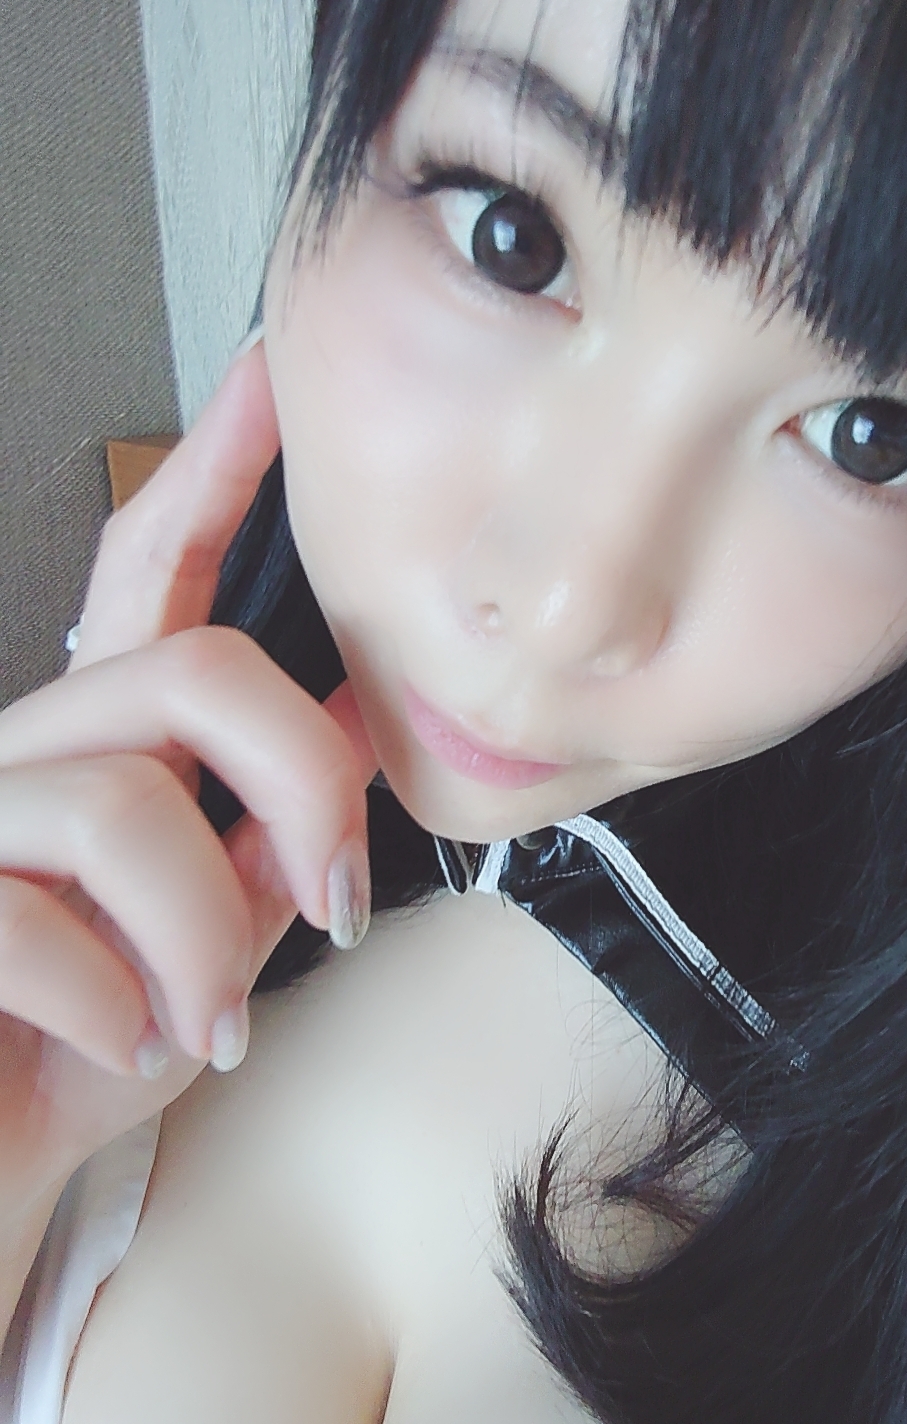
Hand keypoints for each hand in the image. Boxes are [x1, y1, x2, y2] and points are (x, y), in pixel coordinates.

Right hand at [0, 339, 377, 1202]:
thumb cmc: (92, 1045)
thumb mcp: (212, 928)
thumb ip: (267, 826)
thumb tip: (357, 713)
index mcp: (102, 743)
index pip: (150, 573)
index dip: (210, 471)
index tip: (270, 375)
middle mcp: (23, 749)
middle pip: (194, 672)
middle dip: (304, 783)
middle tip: (339, 903)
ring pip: (127, 807)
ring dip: (205, 941)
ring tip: (201, 1026)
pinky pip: (37, 924)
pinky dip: (118, 1009)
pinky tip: (119, 1048)